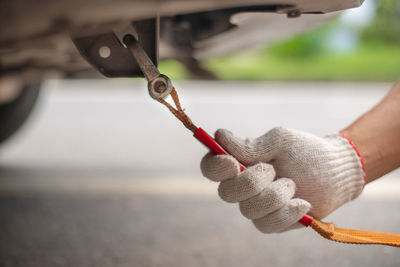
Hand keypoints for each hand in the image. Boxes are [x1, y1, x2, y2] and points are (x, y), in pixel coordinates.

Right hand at [200, 127, 364, 232]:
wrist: (336, 173)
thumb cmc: (306, 152)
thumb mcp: (280, 142)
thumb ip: (250, 145)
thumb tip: (218, 136)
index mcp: (239, 162)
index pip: (211, 167)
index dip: (215, 168)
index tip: (233, 162)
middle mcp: (242, 186)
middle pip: (226, 193)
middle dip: (253, 183)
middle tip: (274, 170)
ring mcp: (256, 205)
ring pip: (248, 210)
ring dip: (275, 196)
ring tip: (293, 185)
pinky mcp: (272, 222)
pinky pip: (267, 225)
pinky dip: (287, 213)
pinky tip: (302, 203)